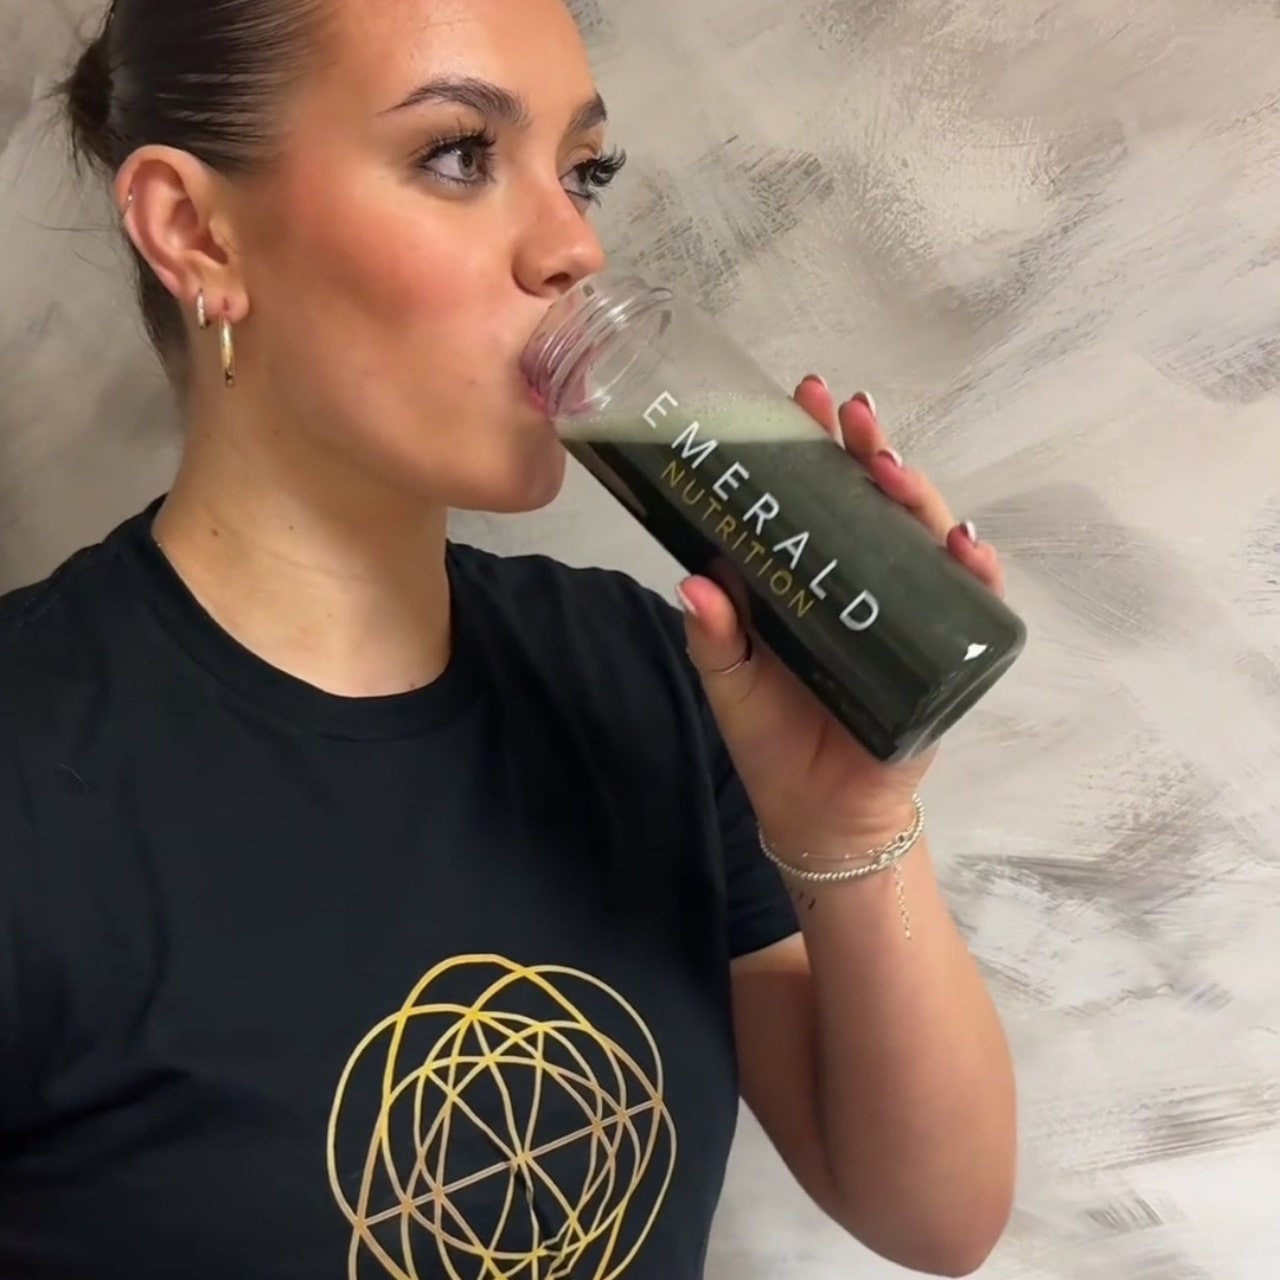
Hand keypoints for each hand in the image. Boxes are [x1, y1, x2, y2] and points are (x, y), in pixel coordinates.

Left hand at [678, 376, 1005, 850]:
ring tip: (895, 470)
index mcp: (812, 579)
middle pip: (877, 505)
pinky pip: (972, 606)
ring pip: (926, 539)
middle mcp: (866, 584)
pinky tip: (966, 545)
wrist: (820, 816)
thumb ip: (714, 636)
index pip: (819, 499)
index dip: (815, 448)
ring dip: (920, 497)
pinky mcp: (949, 655)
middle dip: (871, 453)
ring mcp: (911, 614)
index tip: (804, 399)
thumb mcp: (730, 682)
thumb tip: (695, 581)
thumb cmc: (773, 740)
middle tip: (855, 419)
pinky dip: (975, 572)